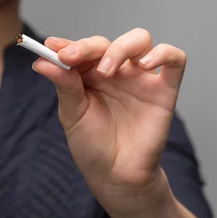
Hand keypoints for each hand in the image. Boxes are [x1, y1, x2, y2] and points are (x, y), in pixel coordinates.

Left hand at [32, 28, 185, 215]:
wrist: (116, 176)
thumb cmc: (93, 146)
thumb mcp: (72, 114)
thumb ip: (63, 85)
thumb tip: (41, 60)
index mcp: (90, 75)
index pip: (82, 50)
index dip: (68, 45)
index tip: (53, 47)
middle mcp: (116, 72)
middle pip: (107, 43)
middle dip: (88, 47)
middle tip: (72, 59)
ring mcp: (141, 79)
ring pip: (140, 41)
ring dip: (121, 48)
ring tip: (106, 70)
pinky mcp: (165, 91)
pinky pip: (175, 61)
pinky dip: (164, 54)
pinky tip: (145, 65)